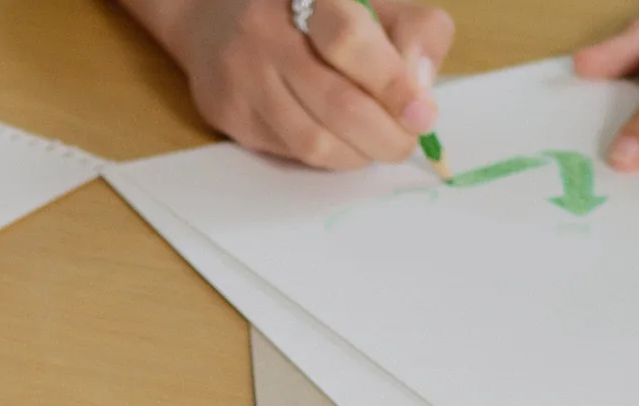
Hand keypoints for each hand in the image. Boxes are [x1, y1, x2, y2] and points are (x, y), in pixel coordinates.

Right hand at [137, 0, 452, 168]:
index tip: (422, 114)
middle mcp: (267, 28)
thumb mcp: (371, 2)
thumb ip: (411, 32)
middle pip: (338, 104)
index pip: (351, 40)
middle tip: (406, 140)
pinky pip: (293, 153)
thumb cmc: (315, 13)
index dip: (392, 84)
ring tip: (376, 142)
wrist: (217, 17)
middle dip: (386, 136)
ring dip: (359, 154)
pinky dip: (331, 156)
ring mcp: (244, 74)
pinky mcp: (232, 112)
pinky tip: (341, 141)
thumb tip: (420, 93)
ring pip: (316, 141)